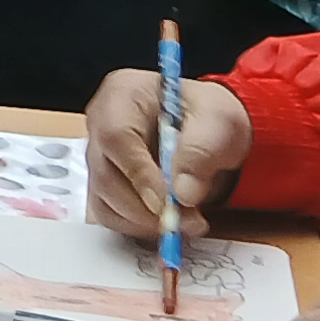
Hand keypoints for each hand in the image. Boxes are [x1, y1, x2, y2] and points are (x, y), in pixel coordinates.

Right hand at [83, 67, 248, 242]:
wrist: (208, 131)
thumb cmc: (209, 117)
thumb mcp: (219, 121)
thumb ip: (202, 151)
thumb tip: (183, 193)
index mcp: (123, 94)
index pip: (116, 136)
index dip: (139, 174)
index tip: (168, 203)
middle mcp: (100, 123)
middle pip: (105, 174)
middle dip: (146, 207)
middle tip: (187, 222)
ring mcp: (99, 156)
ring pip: (104, 200)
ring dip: (143, 221)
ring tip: (185, 222)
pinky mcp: (104, 183)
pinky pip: (109, 214)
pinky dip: (137, 226)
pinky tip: (166, 222)